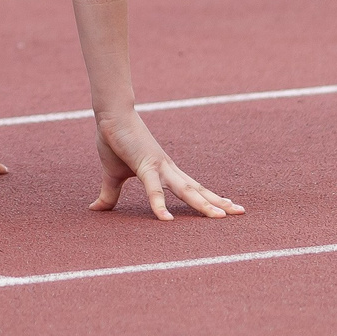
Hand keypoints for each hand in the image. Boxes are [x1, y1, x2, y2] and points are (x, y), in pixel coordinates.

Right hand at [91, 110, 241, 220]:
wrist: (110, 115)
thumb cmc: (114, 141)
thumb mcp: (113, 175)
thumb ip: (109, 194)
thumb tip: (95, 209)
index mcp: (165, 171)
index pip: (193, 188)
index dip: (210, 198)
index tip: (228, 207)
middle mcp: (169, 169)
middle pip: (199, 190)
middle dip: (220, 202)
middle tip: (241, 213)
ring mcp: (160, 166)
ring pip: (186, 190)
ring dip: (204, 204)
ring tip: (221, 217)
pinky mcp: (145, 164)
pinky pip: (154, 189)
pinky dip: (160, 205)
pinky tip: (167, 220)